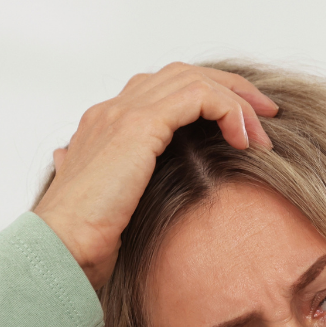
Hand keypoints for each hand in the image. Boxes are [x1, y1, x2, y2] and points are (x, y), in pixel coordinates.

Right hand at [33, 63, 277, 288]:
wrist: (60, 250)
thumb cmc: (83, 244)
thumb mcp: (111, 211)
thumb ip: (117, 191)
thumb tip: (119, 193)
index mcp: (105, 127)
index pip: (163, 92)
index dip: (207, 100)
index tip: (242, 128)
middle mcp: (112, 111)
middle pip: (182, 75)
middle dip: (230, 90)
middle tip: (264, 115)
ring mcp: (122, 114)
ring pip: (194, 79)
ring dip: (236, 101)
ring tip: (262, 132)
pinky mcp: (139, 125)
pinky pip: (198, 96)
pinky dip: (228, 110)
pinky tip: (244, 140)